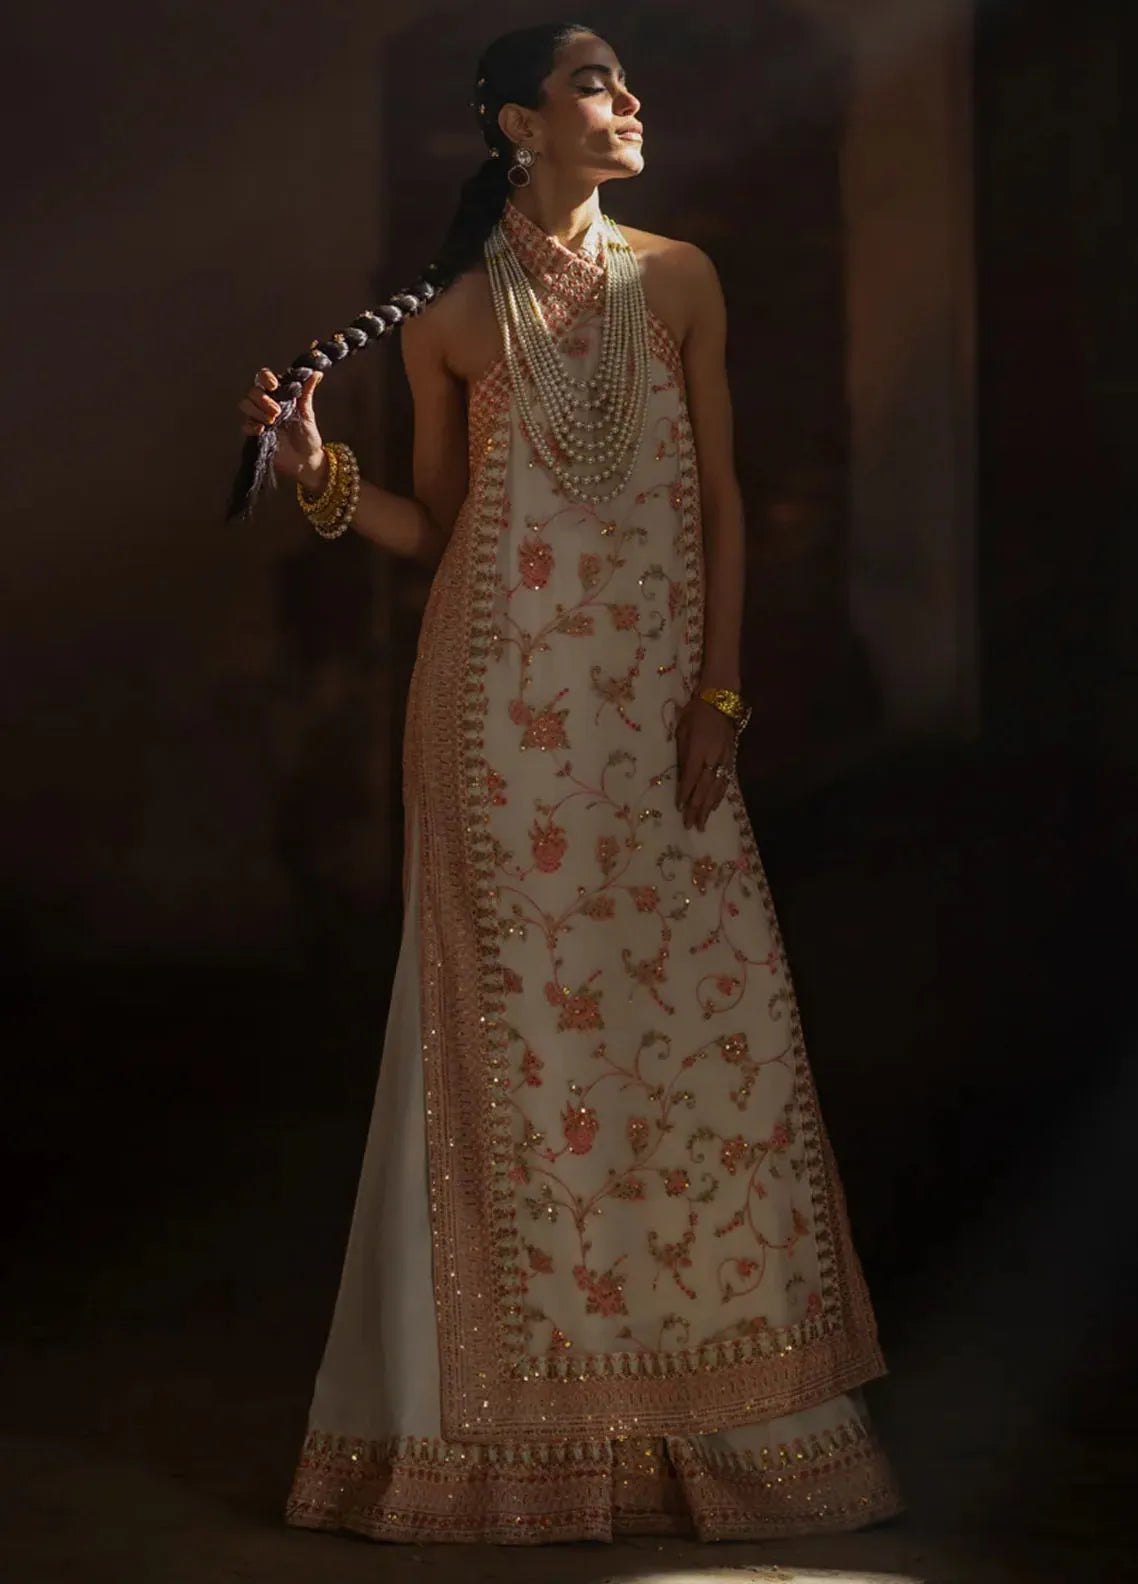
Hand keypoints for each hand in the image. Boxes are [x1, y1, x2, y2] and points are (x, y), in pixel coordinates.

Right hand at [236, 366, 325, 486]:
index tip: (274, 385)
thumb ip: (306, 393)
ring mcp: (259, 418)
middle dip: (263, 399)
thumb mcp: (308, 413)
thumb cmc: (308, 436)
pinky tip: (262, 430)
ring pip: (245, 404)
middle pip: (252, 391)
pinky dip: (251, 425)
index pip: (264, 378)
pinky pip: (244, 425)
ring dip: (257, 411)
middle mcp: (266, 404)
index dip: (265, 378)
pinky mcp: (255, 434)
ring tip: (272, 422)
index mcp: (279, 395)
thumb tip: (316, 373)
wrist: (305, 461)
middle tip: (277, 412)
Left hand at [675, 695, 735, 831]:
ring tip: (703, 822)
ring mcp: (724, 758)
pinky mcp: (731, 757)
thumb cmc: (696, 711)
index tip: (680, 809)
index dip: (685, 795)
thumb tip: (681, 775)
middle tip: (691, 825)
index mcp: (698, 750)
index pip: (690, 778)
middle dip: (698, 808)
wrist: (721, 699)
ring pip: (717, 788)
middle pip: (705, 788)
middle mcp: (713, 758)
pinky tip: (715, 804)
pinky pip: (726, 781)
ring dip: (709, 806)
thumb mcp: (682, 729)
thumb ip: (682, 753)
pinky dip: (720, 795)